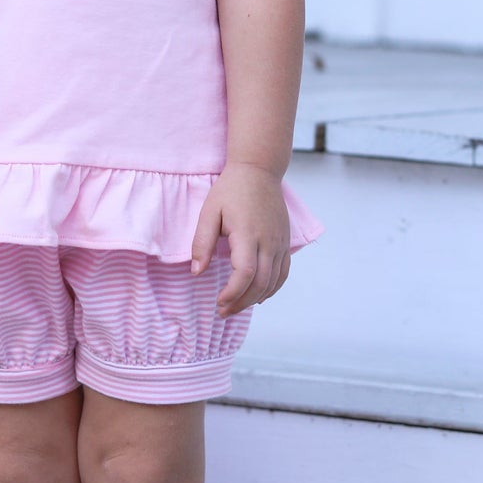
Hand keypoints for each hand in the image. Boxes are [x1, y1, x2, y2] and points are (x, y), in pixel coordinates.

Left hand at [190, 162, 291, 315]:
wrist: (259, 170)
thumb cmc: (230, 189)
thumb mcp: (209, 212)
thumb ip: (202, 243)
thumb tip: (197, 272)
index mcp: (248, 234)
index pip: (244, 274)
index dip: (232, 293)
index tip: (218, 302)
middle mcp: (268, 241)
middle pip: (260, 283)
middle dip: (241, 302)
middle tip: (222, 312)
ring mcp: (280, 243)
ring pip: (273, 282)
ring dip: (255, 299)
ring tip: (236, 307)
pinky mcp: (285, 242)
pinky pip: (283, 273)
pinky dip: (272, 289)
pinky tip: (259, 296)